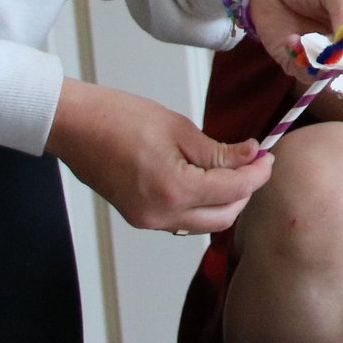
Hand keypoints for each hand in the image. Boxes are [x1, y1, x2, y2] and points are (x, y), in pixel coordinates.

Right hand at [45, 79, 272, 233]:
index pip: (235, 190)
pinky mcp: (140, 217)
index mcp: (174, 190)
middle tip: (254, 163)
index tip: (267, 156)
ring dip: (225, 201)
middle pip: (224, 216)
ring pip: (204, 223)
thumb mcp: (180, 129)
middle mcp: (161, 214)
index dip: (258, 173)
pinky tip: (206, 180)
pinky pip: (183, 219)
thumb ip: (219, 152)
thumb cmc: (118, 119)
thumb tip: (252, 156)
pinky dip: (201, 204)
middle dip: (245, 191)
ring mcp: (148, 220)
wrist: (75, 126)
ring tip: (232, 170)